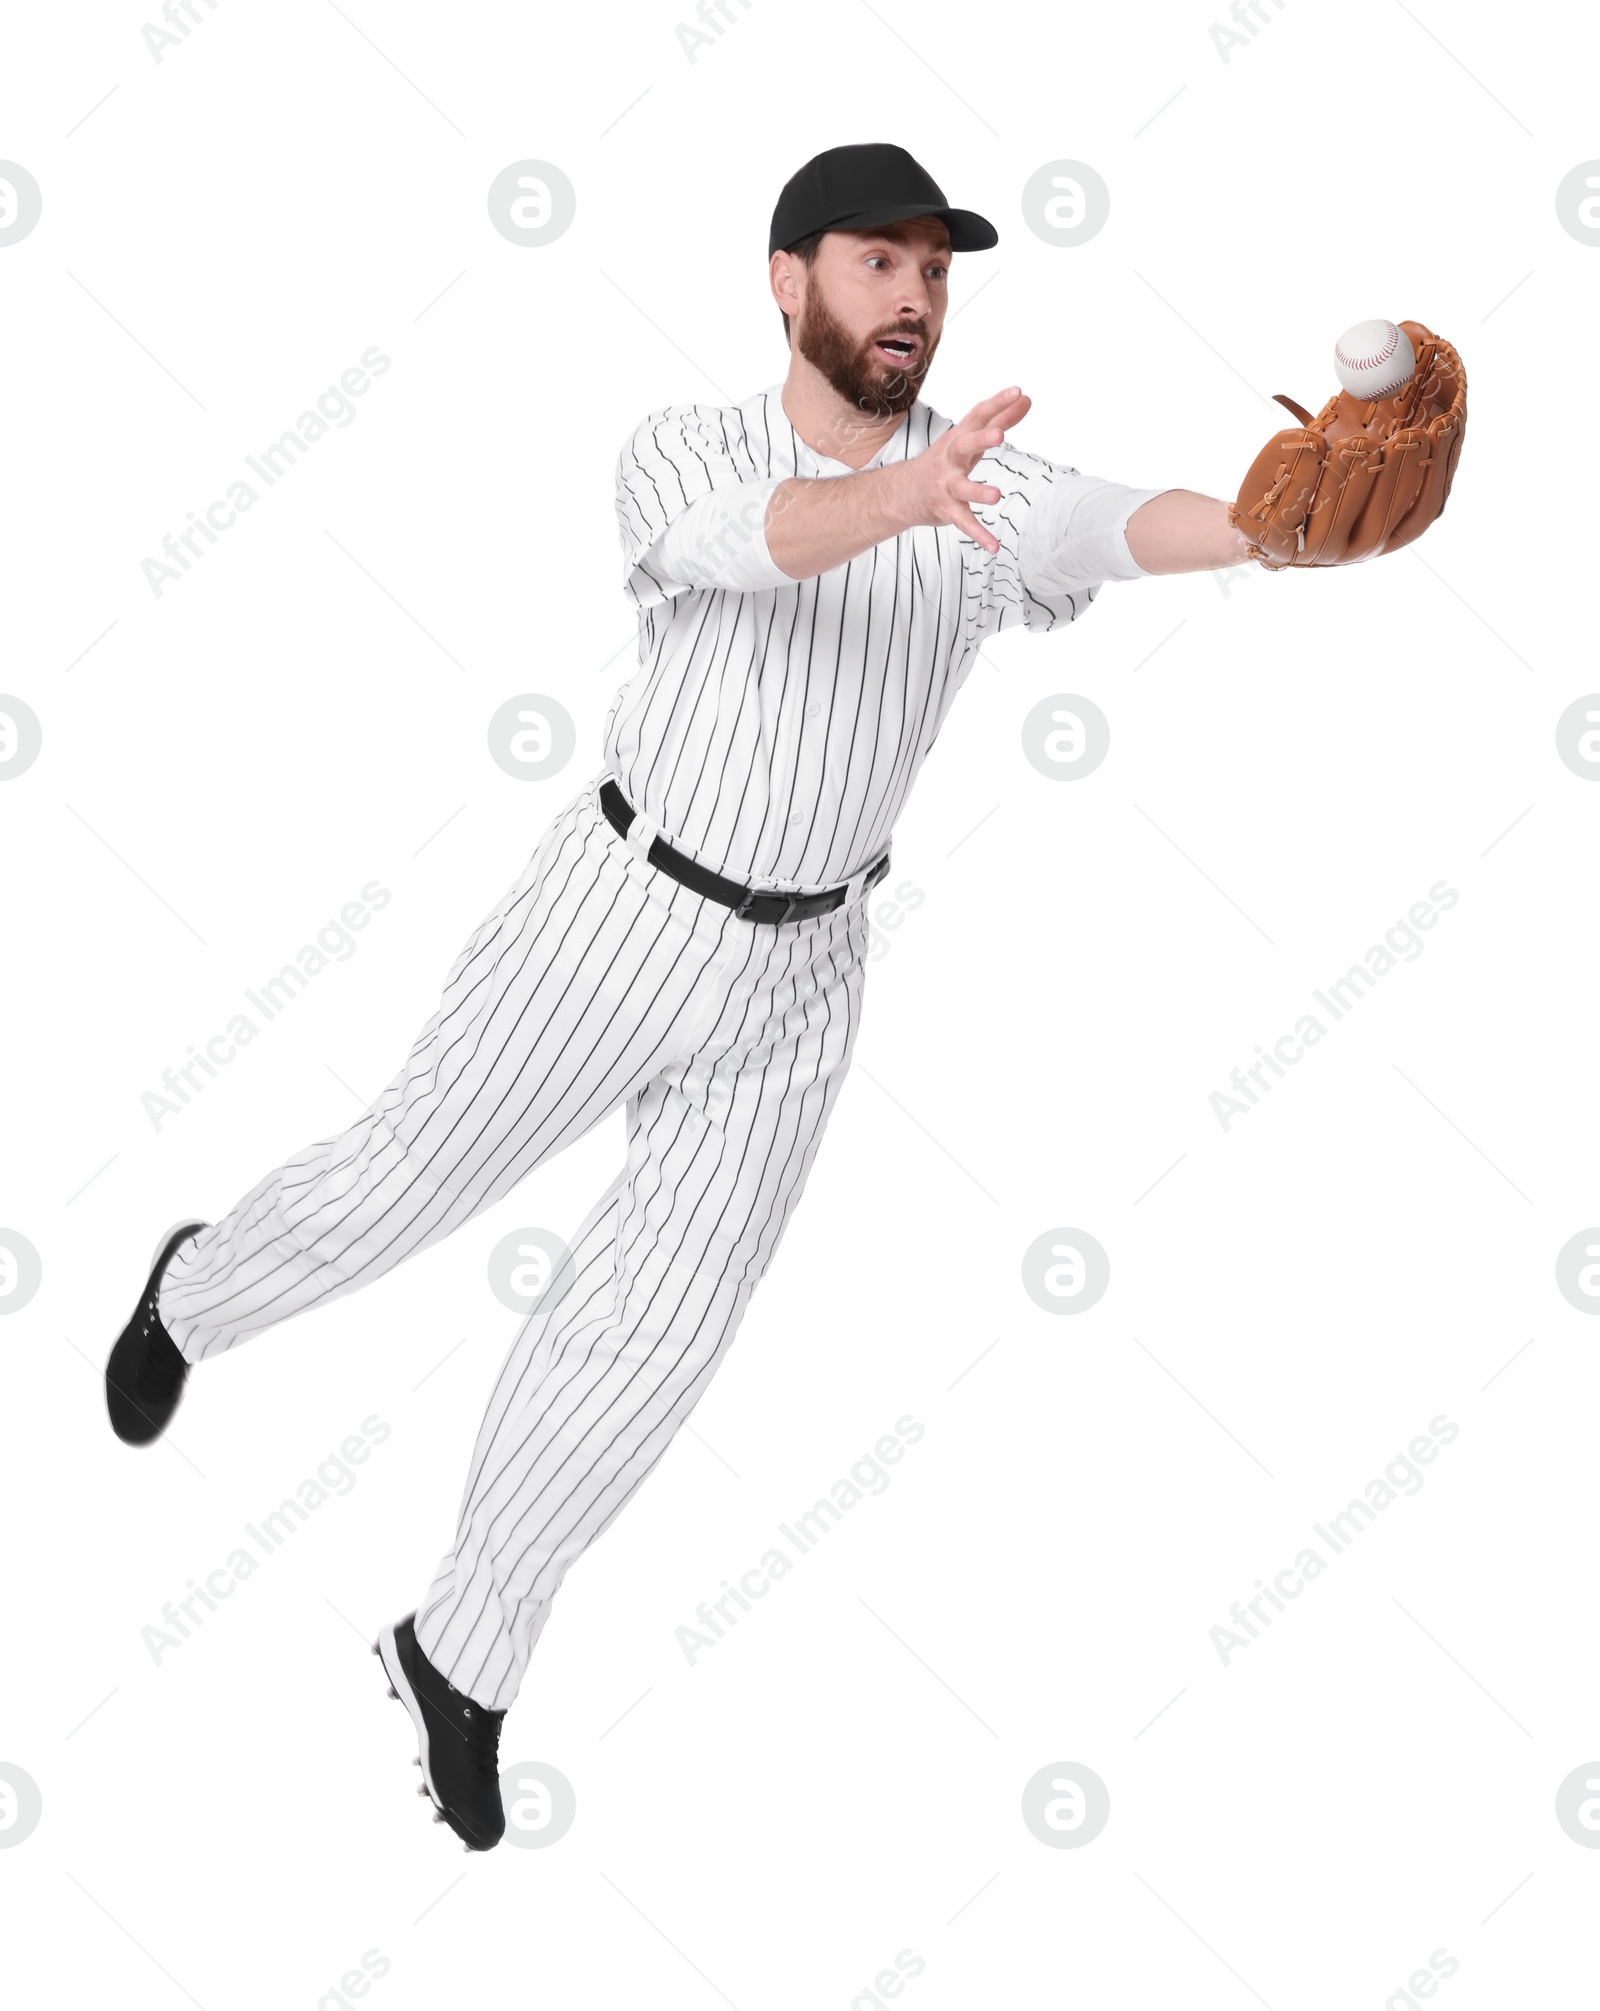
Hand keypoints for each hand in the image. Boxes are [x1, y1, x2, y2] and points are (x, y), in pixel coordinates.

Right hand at [902, 387, 1031, 552]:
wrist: (904, 492)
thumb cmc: (945, 460)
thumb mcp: (970, 438)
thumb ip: (1001, 419)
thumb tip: (1027, 399)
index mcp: (959, 438)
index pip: (979, 415)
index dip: (998, 403)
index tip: (1018, 391)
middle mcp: (950, 459)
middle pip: (964, 445)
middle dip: (980, 439)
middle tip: (999, 434)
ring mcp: (946, 485)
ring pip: (962, 488)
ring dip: (978, 491)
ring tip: (996, 496)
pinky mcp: (946, 509)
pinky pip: (963, 523)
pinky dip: (978, 535)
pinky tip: (994, 546)